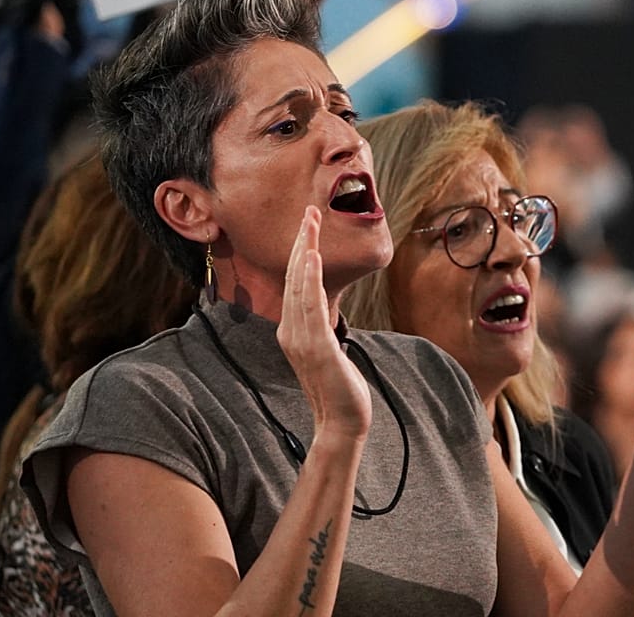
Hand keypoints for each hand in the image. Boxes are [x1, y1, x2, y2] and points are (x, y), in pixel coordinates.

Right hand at [276, 207, 371, 442]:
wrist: (342, 422)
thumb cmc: (338, 386)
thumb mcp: (326, 349)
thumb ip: (320, 326)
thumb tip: (322, 305)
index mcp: (292, 330)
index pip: (294, 283)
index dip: (299, 251)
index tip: (307, 224)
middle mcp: (291, 331)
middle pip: (294, 278)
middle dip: (301, 242)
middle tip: (309, 211)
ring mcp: (302, 340)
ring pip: (300, 287)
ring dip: (305, 253)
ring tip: (310, 225)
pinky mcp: (318, 348)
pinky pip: (312, 308)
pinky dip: (310, 281)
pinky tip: (311, 259)